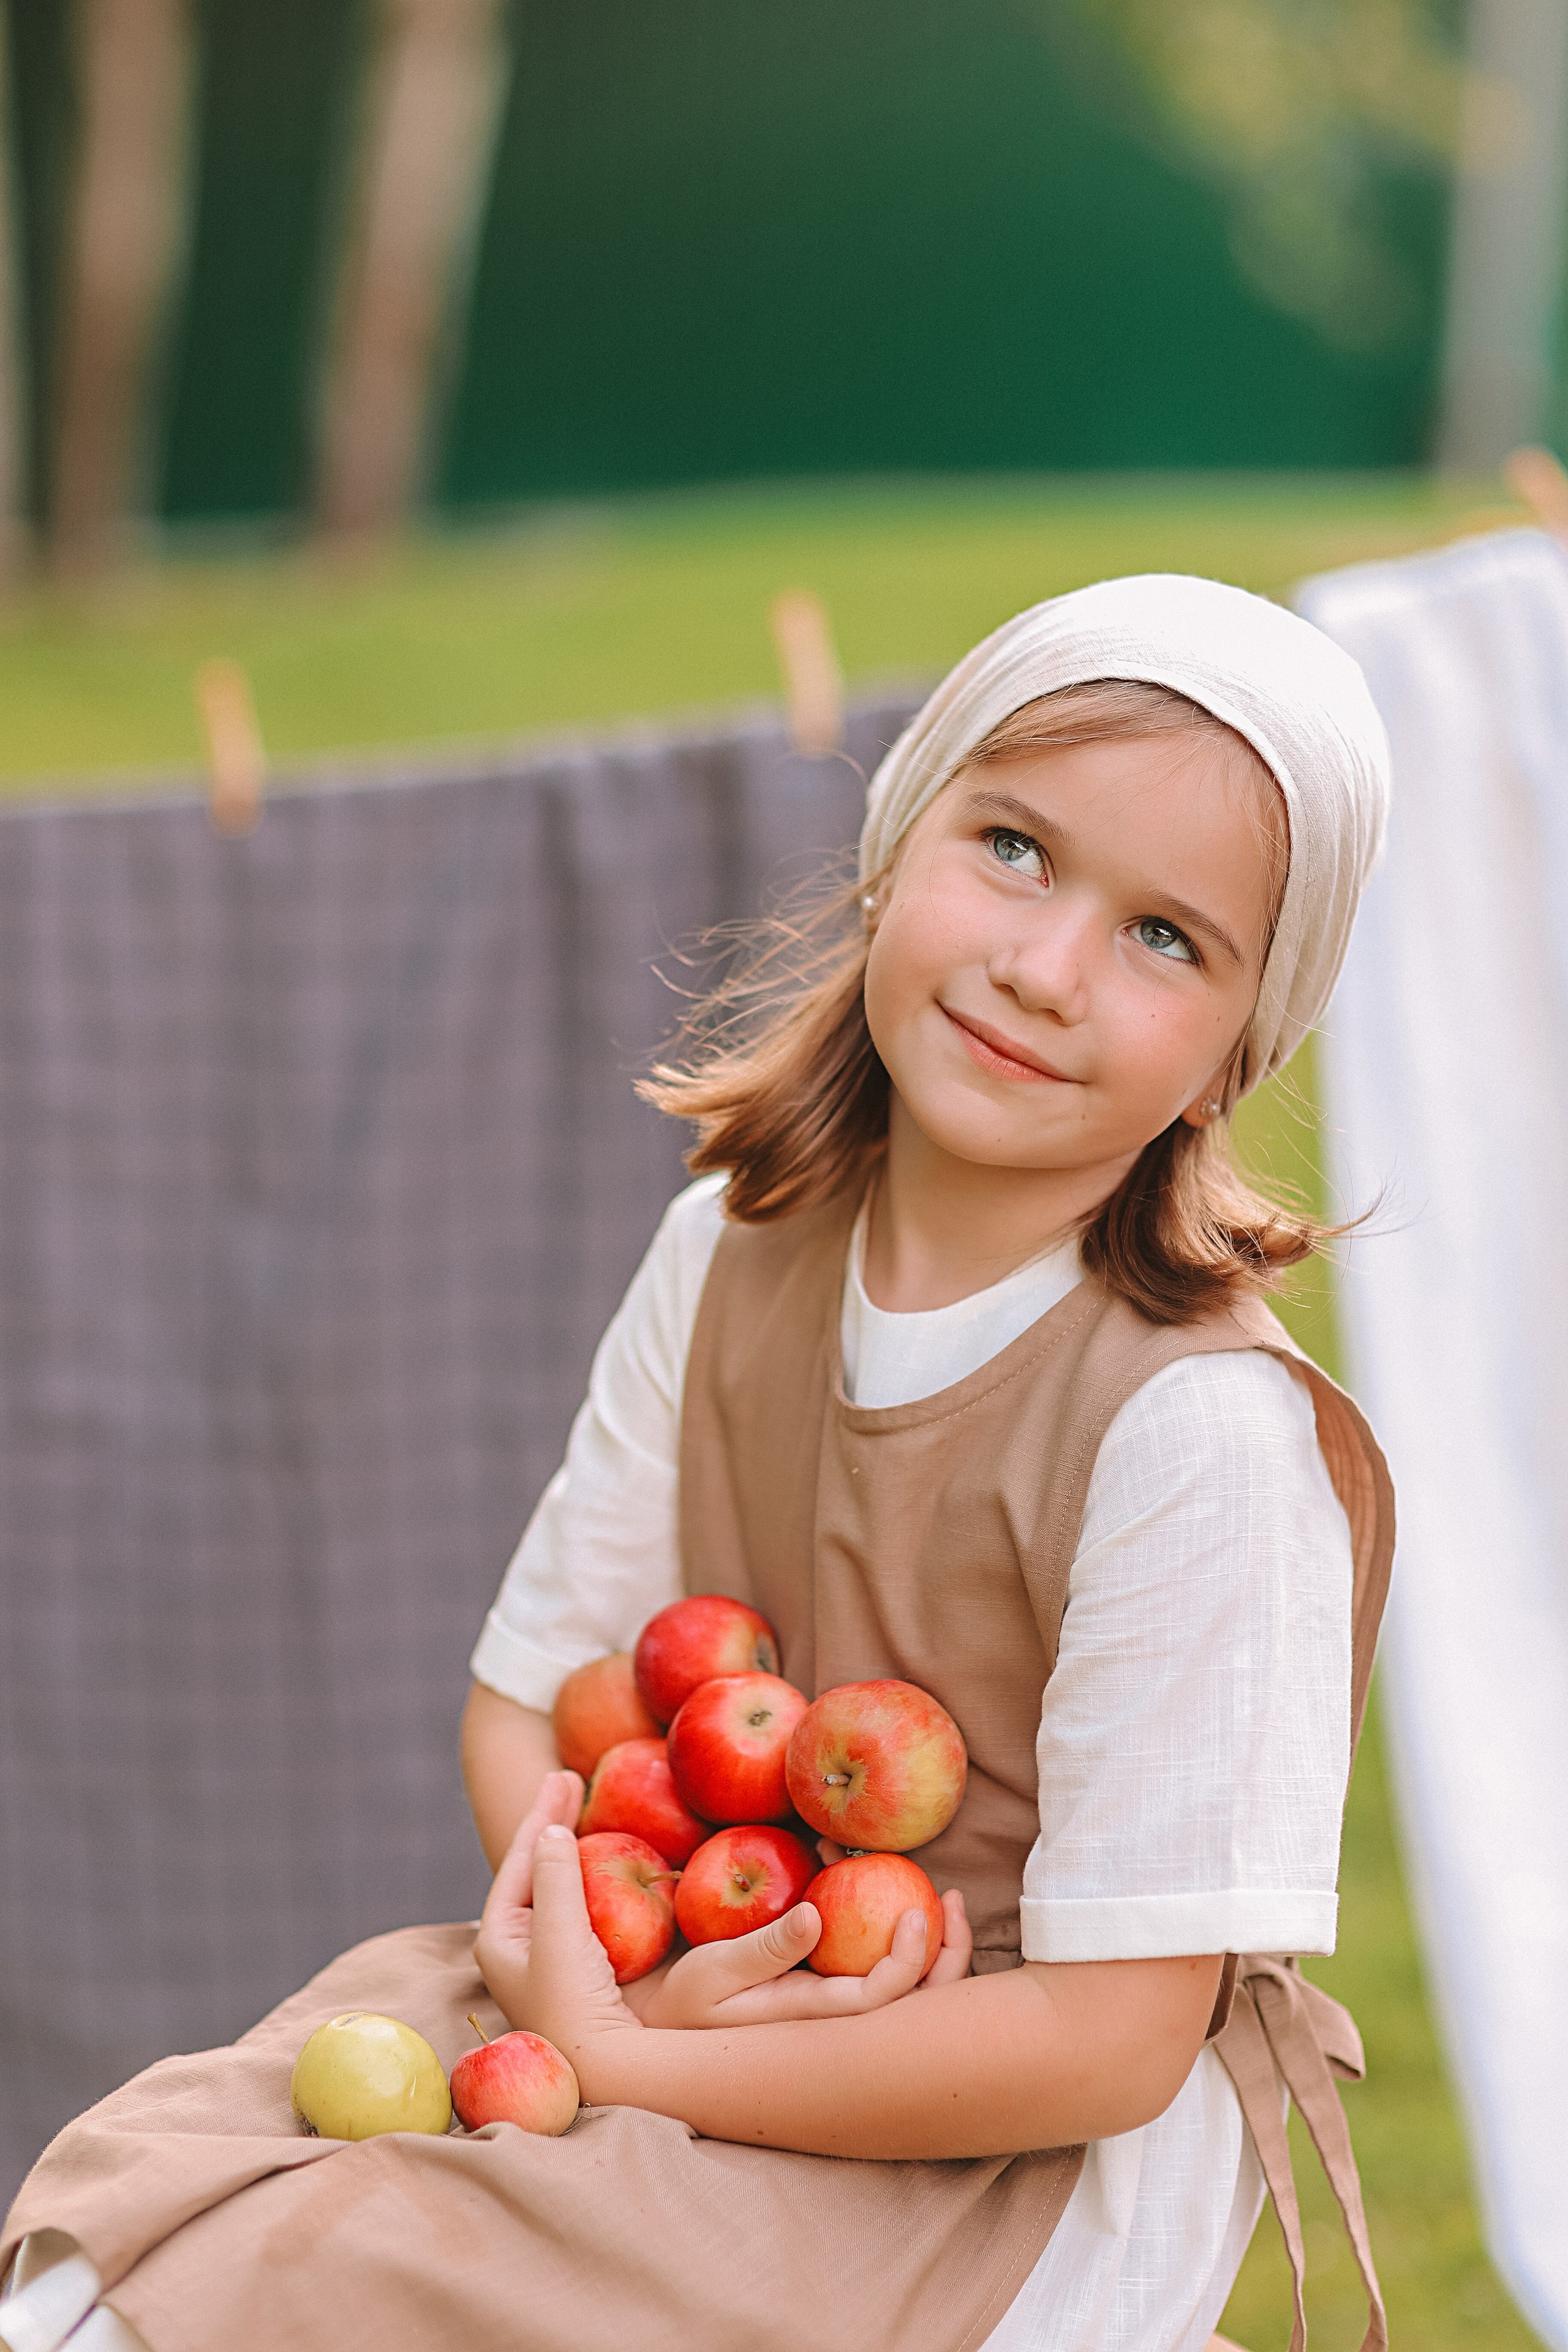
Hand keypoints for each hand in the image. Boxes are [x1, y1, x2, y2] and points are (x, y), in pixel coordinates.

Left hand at [474, 1770, 639, 2043]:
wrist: (600, 2068)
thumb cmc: (572, 2001)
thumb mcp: (560, 1933)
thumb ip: (554, 1877)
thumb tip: (549, 1829)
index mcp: (498, 1935)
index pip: (519, 1859)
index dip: (540, 1815)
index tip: (562, 1777)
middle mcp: (516, 1943)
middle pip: (534, 1866)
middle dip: (551, 1822)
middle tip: (570, 1778)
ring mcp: (543, 1955)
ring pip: (555, 1883)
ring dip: (570, 1844)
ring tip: (582, 1807)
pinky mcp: (572, 1966)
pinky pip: (577, 1904)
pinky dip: (588, 1874)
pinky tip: (605, 1860)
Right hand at [640, 1886, 972, 2025]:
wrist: (672, 2028)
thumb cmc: (689, 2000)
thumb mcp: (715, 1971)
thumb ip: (765, 1948)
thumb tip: (815, 1916)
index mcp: (813, 2019)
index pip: (881, 1999)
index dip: (911, 1961)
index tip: (919, 1911)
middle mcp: (835, 2019)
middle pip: (913, 2002)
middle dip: (947, 1955)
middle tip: (954, 1898)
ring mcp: (836, 2006)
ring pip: (905, 1987)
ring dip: (928, 1942)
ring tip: (935, 1891)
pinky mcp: (829, 1989)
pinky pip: (877, 1965)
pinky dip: (890, 1929)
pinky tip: (875, 1885)